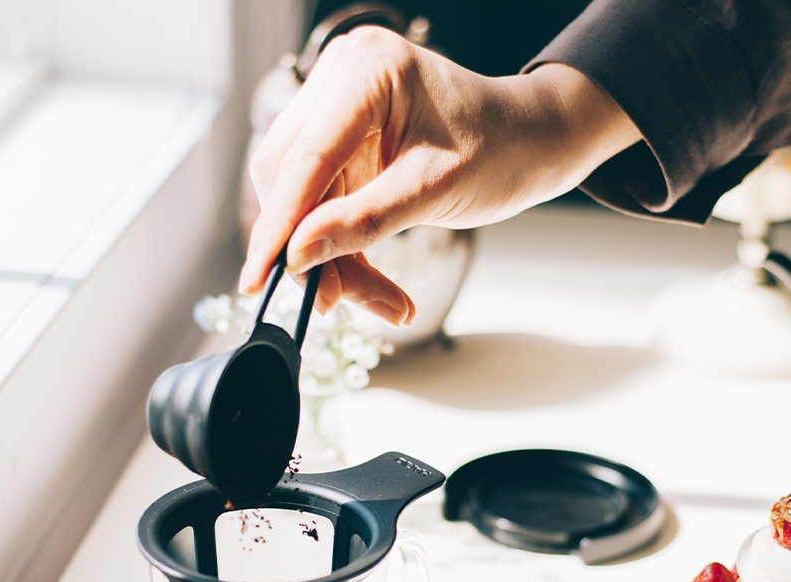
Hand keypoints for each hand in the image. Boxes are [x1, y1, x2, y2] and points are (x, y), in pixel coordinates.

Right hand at [239, 26, 639, 323]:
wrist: (529, 141)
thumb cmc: (499, 151)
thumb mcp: (434, 191)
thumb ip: (364, 221)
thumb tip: (299, 256)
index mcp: (367, 70)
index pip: (305, 158)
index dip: (280, 226)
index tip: (261, 278)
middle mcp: (340, 78)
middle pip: (291, 177)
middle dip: (309, 248)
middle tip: (336, 302)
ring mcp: (338, 106)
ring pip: (301, 196)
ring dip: (328, 255)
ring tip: (378, 299)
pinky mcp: (343, 138)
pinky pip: (322, 200)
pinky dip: (340, 244)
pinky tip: (367, 279)